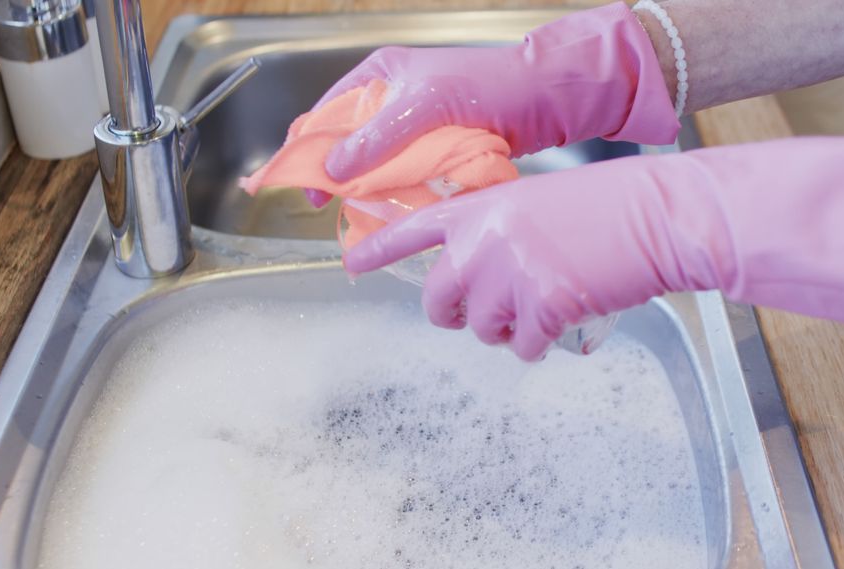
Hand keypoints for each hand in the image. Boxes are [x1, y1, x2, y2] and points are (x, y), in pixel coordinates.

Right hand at [318, 2, 679, 182]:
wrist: (543, 99)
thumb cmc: (487, 86)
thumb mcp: (425, 105)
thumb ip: (378, 137)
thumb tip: (334, 169)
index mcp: (378, 76)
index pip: (324, 113)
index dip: (306, 150)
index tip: (299, 185)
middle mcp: (389, 99)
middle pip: (345, 144)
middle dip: (334, 176)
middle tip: (327, 209)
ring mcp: (412, 127)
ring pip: (374, 165)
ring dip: (364, 190)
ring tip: (355, 217)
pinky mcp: (435, 150)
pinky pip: (403, 177)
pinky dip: (394, 195)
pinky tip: (388, 215)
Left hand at [345, 136, 843, 359]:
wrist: (656, 214)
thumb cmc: (605, 206)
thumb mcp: (535, 202)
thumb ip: (495, 232)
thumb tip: (474, 276)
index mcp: (479, 208)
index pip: (410, 229)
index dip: (377, 250)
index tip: (351, 266)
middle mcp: (484, 240)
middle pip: (438, 302)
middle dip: (457, 317)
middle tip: (486, 316)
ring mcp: (511, 273)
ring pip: (482, 330)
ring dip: (507, 330)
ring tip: (542, 307)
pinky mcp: (543, 304)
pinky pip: (524, 347)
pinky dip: (541, 344)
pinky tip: (562, 322)